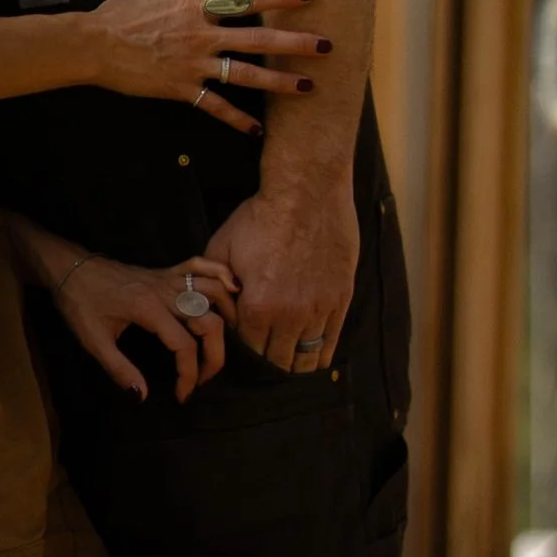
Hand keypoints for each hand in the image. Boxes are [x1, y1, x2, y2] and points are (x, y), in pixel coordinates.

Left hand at [44, 247, 237, 403]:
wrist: (69, 268)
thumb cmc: (79, 304)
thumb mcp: (93, 341)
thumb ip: (119, 369)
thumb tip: (141, 396)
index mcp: (148, 310)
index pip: (184, 346)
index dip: (189, 375)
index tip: (183, 395)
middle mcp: (165, 291)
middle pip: (209, 321)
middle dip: (215, 354)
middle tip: (205, 378)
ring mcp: (168, 277)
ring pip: (213, 291)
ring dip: (228, 315)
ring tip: (227, 342)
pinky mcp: (167, 270)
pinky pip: (201, 265)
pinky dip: (221, 274)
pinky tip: (232, 289)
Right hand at [84, 0, 333, 128]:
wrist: (93, 45)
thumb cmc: (121, 13)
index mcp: (197, 8)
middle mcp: (202, 36)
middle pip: (258, 38)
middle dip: (294, 42)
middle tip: (326, 46)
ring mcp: (194, 65)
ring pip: (245, 74)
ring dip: (278, 81)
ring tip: (308, 87)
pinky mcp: (182, 89)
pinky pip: (215, 106)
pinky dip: (237, 119)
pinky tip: (258, 129)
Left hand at [206, 178, 359, 378]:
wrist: (306, 192)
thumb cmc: (261, 216)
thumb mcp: (222, 248)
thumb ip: (215, 285)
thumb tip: (215, 309)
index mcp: (257, 307)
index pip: (247, 351)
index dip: (242, 351)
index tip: (240, 346)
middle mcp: (289, 316)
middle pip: (276, 362)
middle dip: (266, 363)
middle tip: (262, 357)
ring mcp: (318, 310)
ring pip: (305, 359)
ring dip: (293, 364)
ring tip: (286, 360)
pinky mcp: (340, 300)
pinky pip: (330, 343)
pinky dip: (319, 355)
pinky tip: (311, 357)